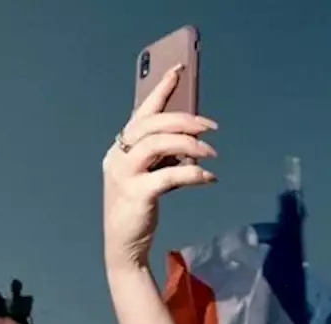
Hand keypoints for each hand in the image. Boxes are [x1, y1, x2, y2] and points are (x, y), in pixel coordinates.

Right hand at [102, 67, 217, 269]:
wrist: (124, 247)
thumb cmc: (138, 209)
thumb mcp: (149, 176)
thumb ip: (163, 158)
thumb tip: (191, 143)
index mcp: (120, 148)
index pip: (142, 112)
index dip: (161, 89)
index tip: (180, 69)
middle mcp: (118, 156)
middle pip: (151, 124)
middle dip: (184, 119)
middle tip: (211, 126)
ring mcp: (125, 175)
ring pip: (157, 144)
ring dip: (189, 144)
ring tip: (212, 152)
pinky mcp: (137, 195)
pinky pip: (168, 176)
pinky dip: (192, 173)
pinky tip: (209, 176)